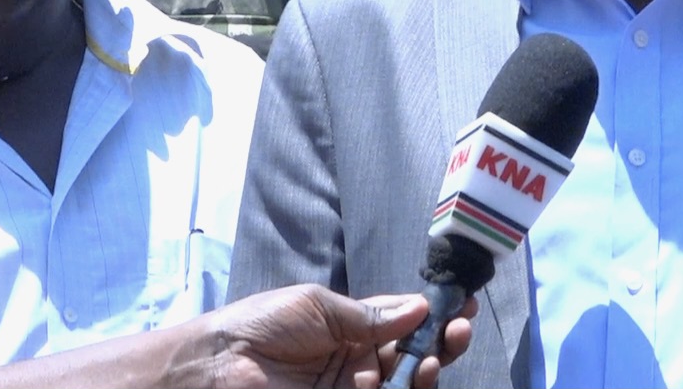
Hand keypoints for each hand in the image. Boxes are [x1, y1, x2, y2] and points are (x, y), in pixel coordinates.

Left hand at [203, 285, 474, 388]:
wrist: (219, 365)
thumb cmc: (263, 324)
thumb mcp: (319, 306)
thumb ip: (370, 314)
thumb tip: (420, 308)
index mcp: (353, 327)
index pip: (404, 320)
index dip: (434, 312)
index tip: (462, 302)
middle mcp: (360, 359)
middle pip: (413, 352)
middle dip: (442, 340)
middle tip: (460, 328)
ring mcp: (353, 388)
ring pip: (405, 382)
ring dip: (429, 366)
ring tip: (434, 355)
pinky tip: (417, 374)